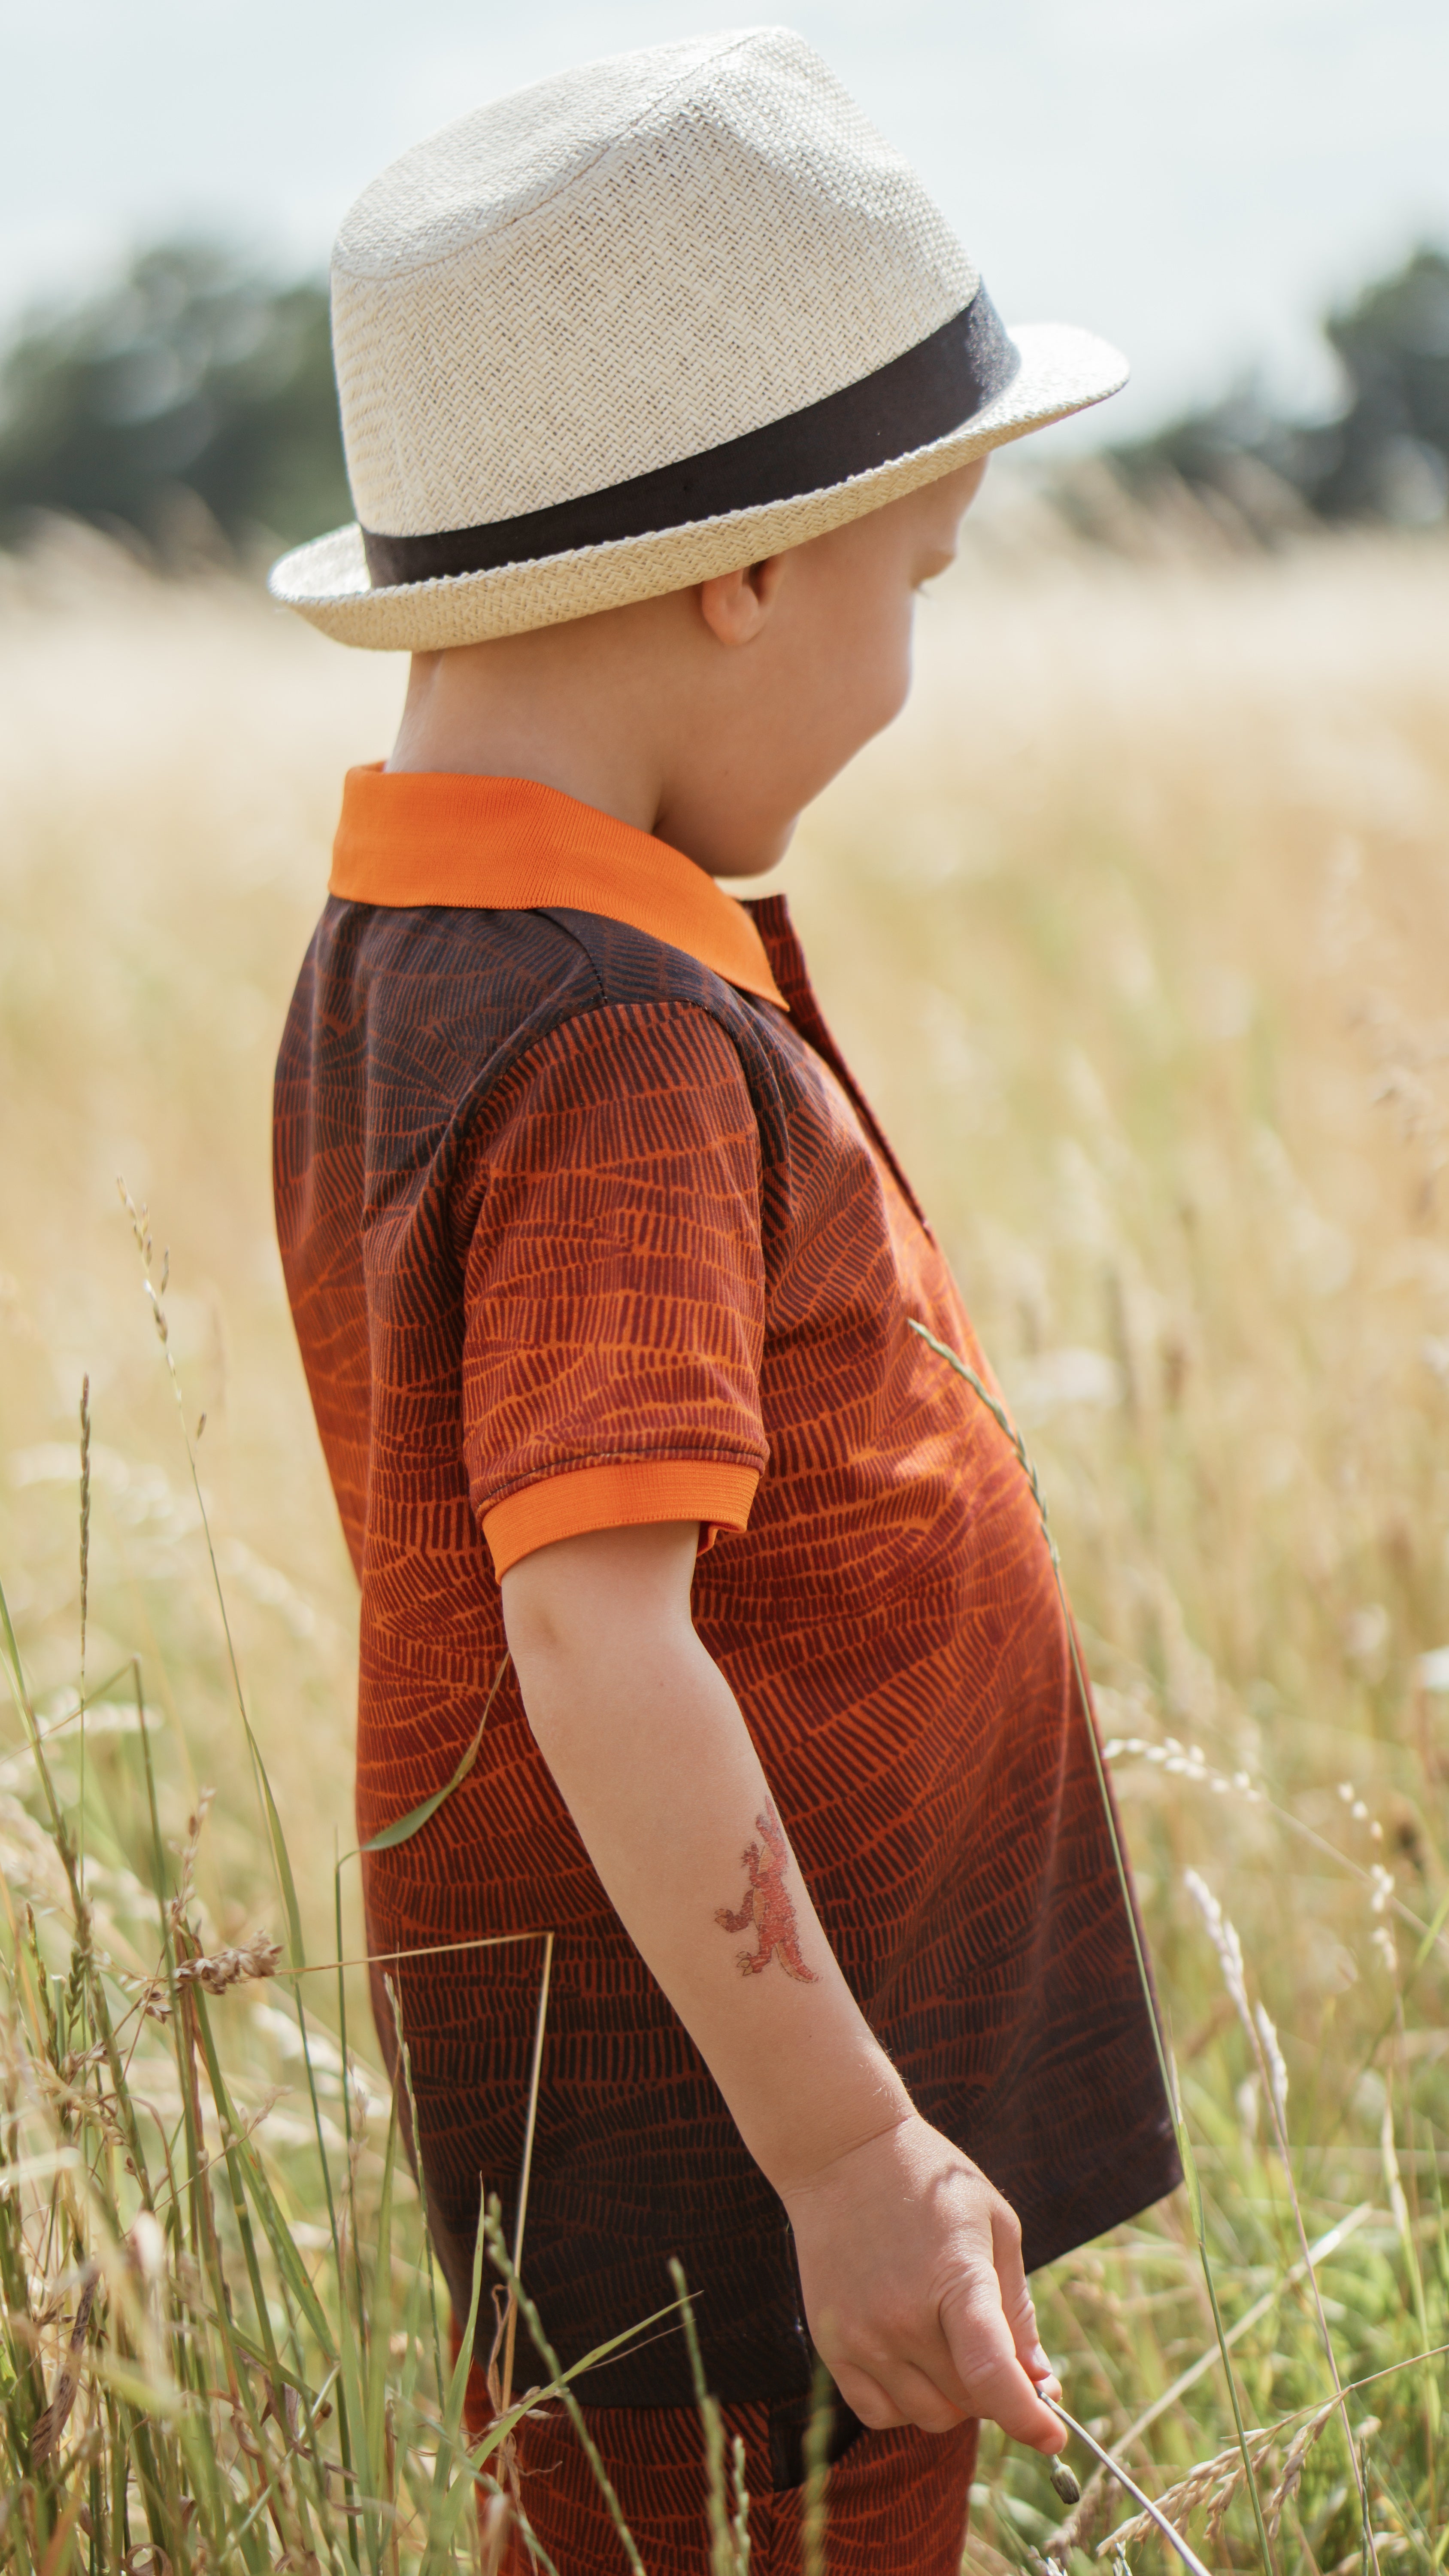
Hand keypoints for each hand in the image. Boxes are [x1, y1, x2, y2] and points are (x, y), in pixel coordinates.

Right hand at [779, 2112, 1065, 2447]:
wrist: (840, 2153)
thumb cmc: (929, 2181)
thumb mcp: (994, 2225)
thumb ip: (1017, 2308)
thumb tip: (1039, 2381)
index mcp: (954, 2278)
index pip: (992, 2375)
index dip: (1028, 2419)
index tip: (1052, 2436)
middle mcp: (902, 2316)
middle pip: (969, 2402)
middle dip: (996, 2390)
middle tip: (998, 2352)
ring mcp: (860, 2334)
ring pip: (927, 2415)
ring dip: (953, 2399)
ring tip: (950, 2343)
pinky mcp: (830, 2344)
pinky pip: (879, 2413)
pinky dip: (906, 2403)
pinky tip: (912, 2359)